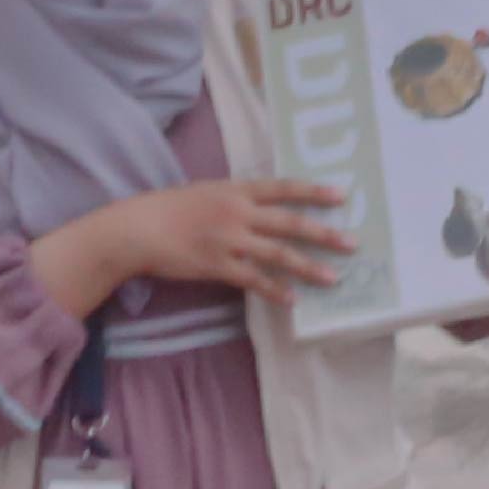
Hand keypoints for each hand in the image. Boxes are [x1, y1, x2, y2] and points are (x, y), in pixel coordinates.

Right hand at [37, 175, 354, 317]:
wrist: (137, 229)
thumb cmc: (168, 209)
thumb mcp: (205, 193)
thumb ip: (235, 199)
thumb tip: (260, 208)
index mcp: (235, 190)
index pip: (283, 188)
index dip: (313, 191)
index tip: (342, 195)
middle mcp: (237, 212)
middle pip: (290, 222)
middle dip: (323, 233)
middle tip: (352, 243)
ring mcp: (229, 239)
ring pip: (278, 254)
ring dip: (308, 266)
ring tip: (333, 278)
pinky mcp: (217, 265)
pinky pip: (254, 280)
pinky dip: (275, 290)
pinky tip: (292, 300)